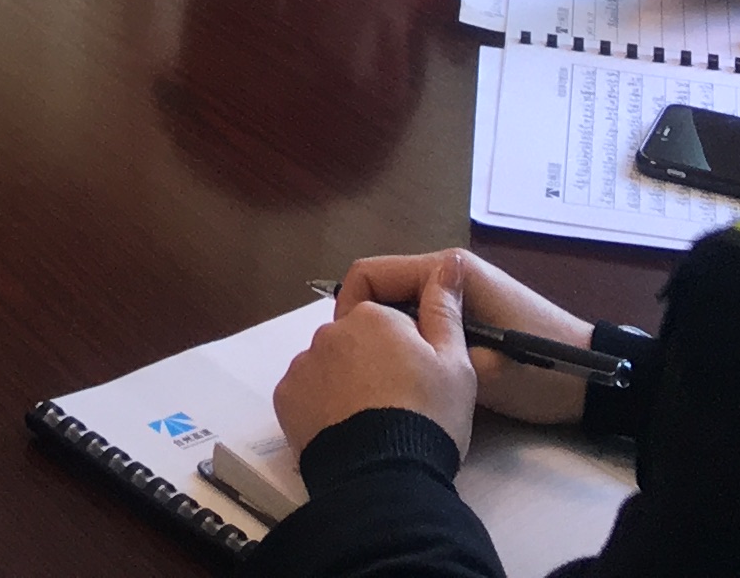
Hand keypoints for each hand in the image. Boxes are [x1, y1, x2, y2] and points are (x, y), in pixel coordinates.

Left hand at [275, 258, 479, 455]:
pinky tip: (346, 429)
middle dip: (373, 361)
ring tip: (371, 421)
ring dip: (346, 382)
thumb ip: (445, 308)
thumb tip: (449, 264)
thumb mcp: (454, 362)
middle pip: (355, 339)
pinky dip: (322, 406)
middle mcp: (329, 331)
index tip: (419, 374)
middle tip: (398, 401)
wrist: (385, 475)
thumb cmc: (426, 415)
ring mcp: (303, 364)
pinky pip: (306, 393)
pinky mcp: (285, 398)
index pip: (389, 318)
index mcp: (371, 316)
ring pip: (329, 366)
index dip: (408, 345)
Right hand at [321, 251, 599, 427]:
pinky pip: (422, 323)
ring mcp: (460, 293)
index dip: (351, 311)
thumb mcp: (482, 369)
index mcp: (450, 271)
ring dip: (392, 339)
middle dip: (368, 328)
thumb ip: (430, 354)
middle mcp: (450, 273)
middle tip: (366, 374)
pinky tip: (415, 377)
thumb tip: (379, 356)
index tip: (348, 355)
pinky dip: (413, 345)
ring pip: (400, 310)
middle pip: (383, 291)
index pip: (372, 274)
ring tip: (389, 379)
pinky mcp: (469, 314)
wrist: (595, 385)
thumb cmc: (540, 373)